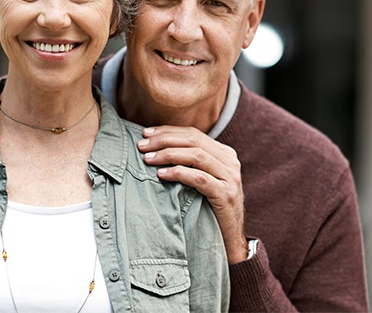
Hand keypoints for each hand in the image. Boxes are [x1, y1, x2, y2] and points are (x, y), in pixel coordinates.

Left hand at [138, 125, 247, 263]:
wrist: (229, 240)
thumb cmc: (209, 208)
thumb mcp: (204, 179)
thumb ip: (190, 162)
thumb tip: (157, 145)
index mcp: (224, 153)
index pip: (193, 134)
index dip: (168, 131)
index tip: (146, 133)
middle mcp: (230, 161)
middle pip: (193, 141)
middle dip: (164, 140)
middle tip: (142, 145)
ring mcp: (230, 177)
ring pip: (195, 156)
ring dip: (167, 154)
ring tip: (147, 159)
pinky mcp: (226, 194)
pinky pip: (199, 178)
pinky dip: (178, 173)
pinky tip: (161, 174)